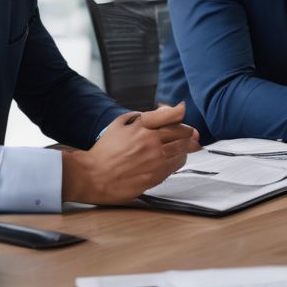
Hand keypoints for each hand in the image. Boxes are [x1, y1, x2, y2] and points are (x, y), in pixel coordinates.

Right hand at [61, 103, 200, 204]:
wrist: (93, 176)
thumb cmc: (103, 152)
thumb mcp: (118, 124)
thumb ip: (137, 116)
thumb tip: (154, 113)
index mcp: (142, 126)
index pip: (172, 114)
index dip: (180, 112)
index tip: (182, 111)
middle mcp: (151, 140)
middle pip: (183, 132)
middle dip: (189, 132)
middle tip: (193, 134)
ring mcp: (155, 159)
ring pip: (184, 149)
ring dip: (188, 147)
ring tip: (189, 147)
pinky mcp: (156, 175)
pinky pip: (177, 165)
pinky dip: (179, 160)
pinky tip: (176, 160)